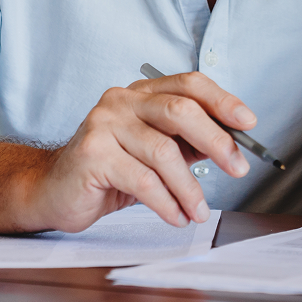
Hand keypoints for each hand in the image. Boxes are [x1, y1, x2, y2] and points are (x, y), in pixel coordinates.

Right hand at [26, 72, 255, 232]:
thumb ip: (189, 143)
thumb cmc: (111, 170)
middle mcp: (121, 101)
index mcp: (141, 93)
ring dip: (190, 188)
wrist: (53, 191)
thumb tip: (234, 145)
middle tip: (238, 169)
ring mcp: (103, 124)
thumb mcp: (156, 151)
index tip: (249, 123)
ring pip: (164, 153)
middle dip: (217, 141)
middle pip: (181, 111)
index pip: (190, 84)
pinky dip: (167, 203)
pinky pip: (143, 181)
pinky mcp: (92, 155)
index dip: (223, 101)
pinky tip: (177, 217)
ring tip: (199, 211)